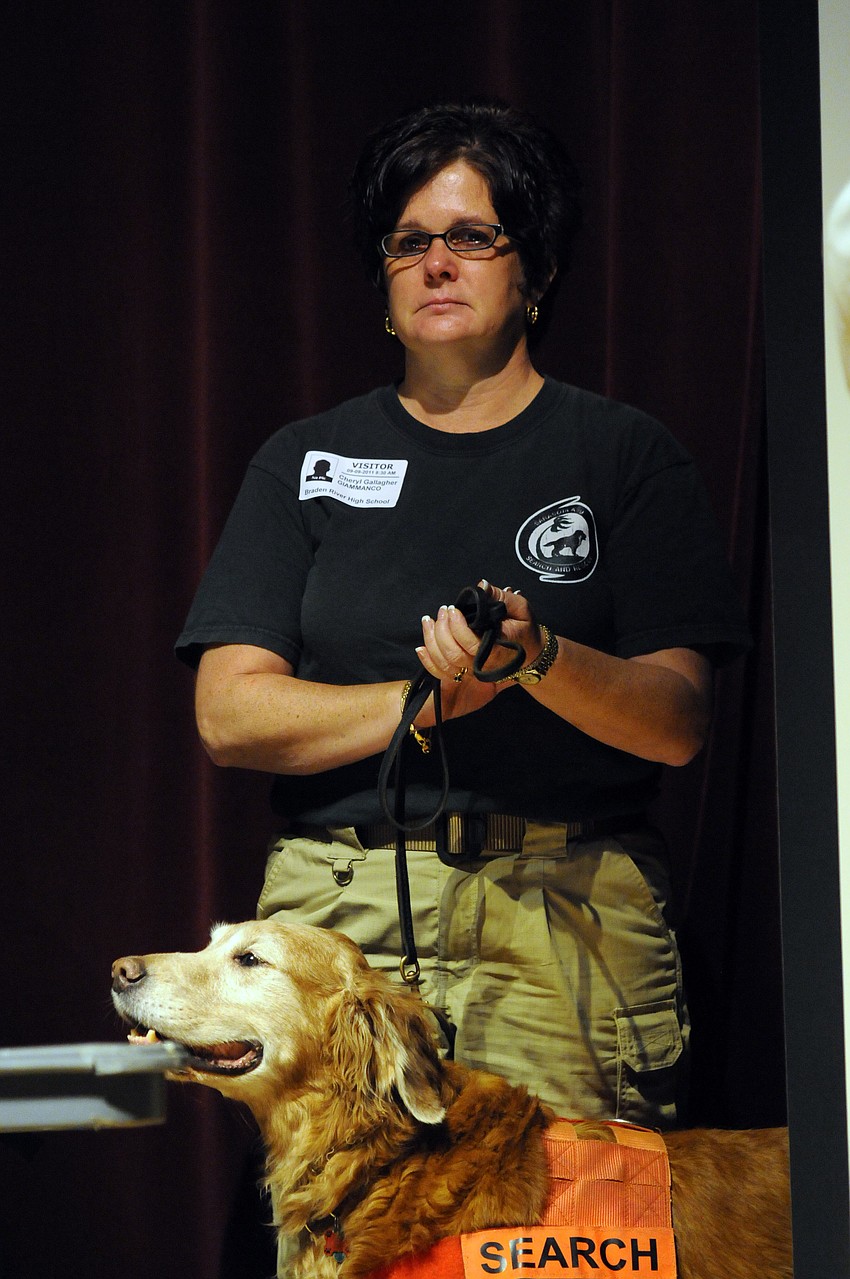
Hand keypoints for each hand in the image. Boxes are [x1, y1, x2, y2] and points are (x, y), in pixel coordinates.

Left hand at [413, 581, 542, 723]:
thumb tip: (481, 587)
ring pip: (445, 663)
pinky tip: (421, 647)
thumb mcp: (521, 609)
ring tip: (428, 621)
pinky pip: (442, 673)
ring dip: (431, 641)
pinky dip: (428, 662)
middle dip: (441, 631)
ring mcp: (472, 671)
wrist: (529, 654)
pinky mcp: (465, 673)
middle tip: (442, 611)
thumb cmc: (524, 630)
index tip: (453, 609)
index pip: (471, 644)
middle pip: (453, 654)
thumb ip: (501, 597)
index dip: (457, 627)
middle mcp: (483, 664)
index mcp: (497, 650)